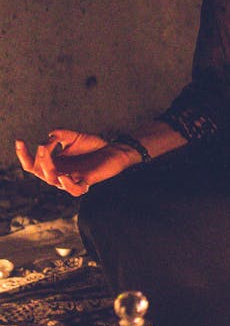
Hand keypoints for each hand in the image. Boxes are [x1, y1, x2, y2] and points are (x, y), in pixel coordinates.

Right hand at [15, 130, 133, 196]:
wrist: (114, 150)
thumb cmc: (93, 146)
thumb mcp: (74, 137)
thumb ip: (60, 135)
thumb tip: (49, 136)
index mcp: (54, 165)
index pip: (32, 164)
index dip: (23, 155)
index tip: (19, 140)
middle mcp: (60, 174)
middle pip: (38, 172)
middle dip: (37, 159)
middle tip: (42, 146)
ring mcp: (72, 179)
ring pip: (52, 179)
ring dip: (47, 166)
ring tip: (46, 151)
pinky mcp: (86, 182)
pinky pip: (74, 190)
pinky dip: (67, 184)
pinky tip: (63, 175)